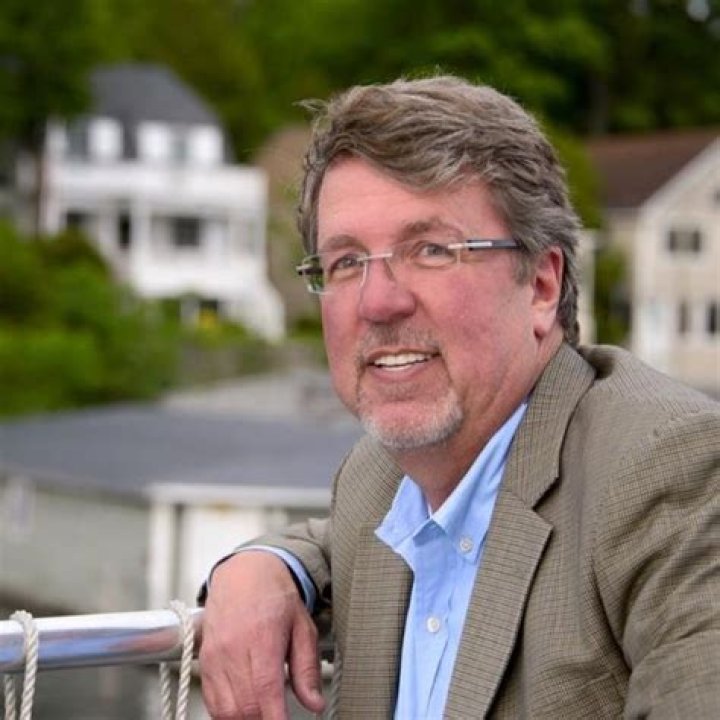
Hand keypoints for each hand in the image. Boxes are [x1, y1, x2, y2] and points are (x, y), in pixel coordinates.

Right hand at [199, 551, 325, 718]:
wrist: (244, 574)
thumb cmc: (275, 597)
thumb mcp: (302, 626)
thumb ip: (307, 667)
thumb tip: (314, 703)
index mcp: (262, 637)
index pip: (266, 690)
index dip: (276, 718)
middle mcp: (234, 648)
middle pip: (245, 706)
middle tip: (279, 715)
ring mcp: (215, 657)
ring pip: (225, 710)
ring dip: (246, 718)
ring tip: (264, 712)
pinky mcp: (205, 662)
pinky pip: (212, 702)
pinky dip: (228, 713)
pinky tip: (245, 707)